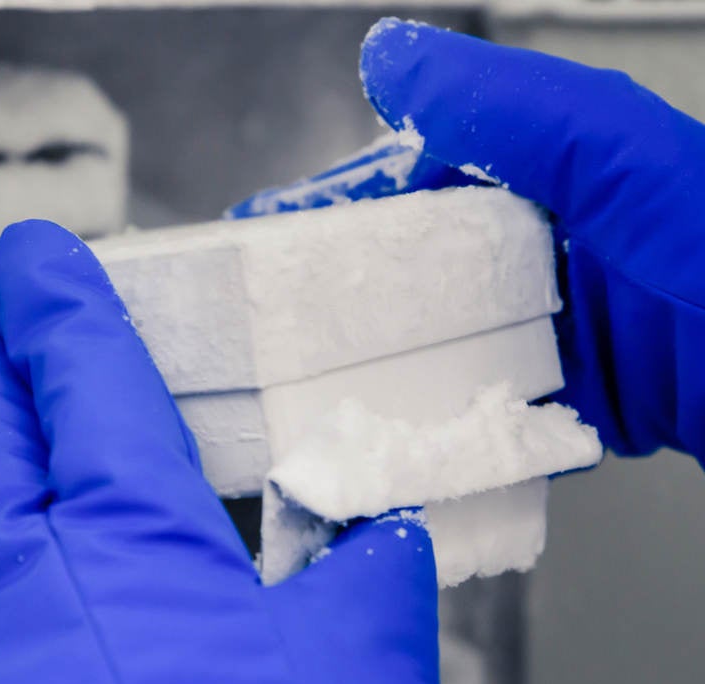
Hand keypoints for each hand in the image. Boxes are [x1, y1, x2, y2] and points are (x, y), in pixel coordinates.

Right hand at [232, 18, 704, 461]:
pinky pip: (484, 411)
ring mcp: (556, 328)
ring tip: (307, 399)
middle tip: (267, 336)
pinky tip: (393, 439)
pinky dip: (437, 427)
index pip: (411, 175)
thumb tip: (390, 55)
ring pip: (438, 345)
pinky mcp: (575, 401)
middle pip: (412, 268)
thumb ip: (499, 102)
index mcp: (548, 170)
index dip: (331, 203)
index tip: (261, 235)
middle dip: (336, 297)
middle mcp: (544, 246)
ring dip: (378, 371)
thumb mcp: (611, 153)